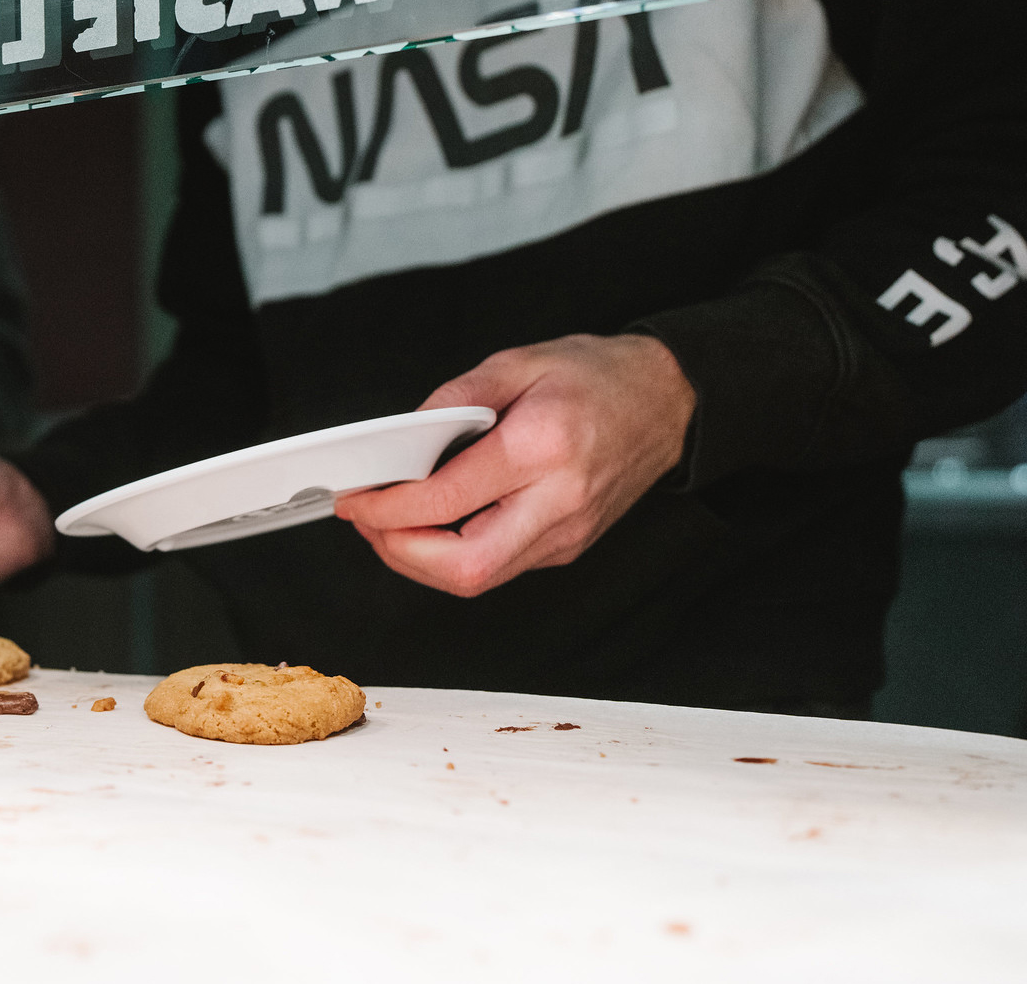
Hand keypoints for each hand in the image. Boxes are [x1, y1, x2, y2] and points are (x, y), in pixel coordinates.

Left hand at [334, 334, 695, 597]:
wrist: (669, 401)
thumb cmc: (600, 378)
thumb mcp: (518, 361)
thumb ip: (454, 397)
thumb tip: (402, 436)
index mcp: (542, 449)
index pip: (446, 500)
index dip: (388, 508)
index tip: (357, 499)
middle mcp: (559, 502)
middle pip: (463, 568)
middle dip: (400, 553)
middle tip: (370, 522)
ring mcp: (566, 533)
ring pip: (477, 579)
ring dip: (420, 560)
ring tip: (392, 523)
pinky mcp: (566, 547)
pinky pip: (496, 567)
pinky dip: (452, 555)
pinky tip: (433, 525)